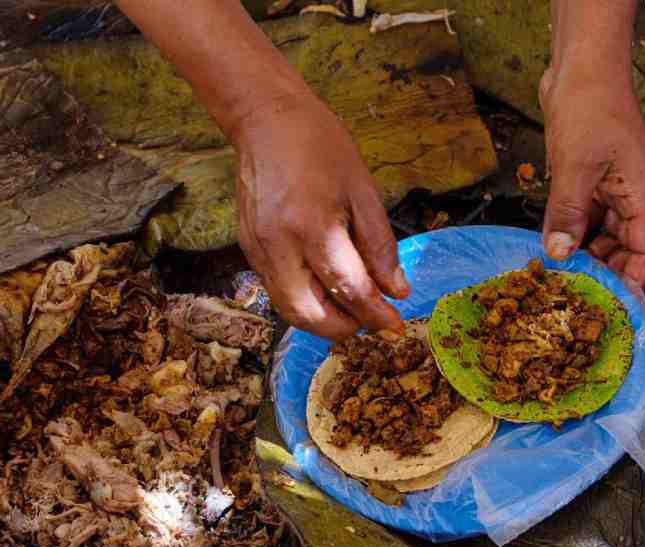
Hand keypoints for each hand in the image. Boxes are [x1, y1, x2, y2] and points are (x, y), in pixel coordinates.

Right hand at [232, 95, 409, 339]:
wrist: (266, 120)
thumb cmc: (321, 146)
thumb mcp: (363, 190)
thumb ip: (380, 245)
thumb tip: (396, 290)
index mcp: (313, 227)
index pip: (349, 290)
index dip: (376, 314)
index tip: (395, 325)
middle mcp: (279, 246)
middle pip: (311, 315)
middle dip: (345, 328)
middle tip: (371, 320)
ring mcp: (258, 250)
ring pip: (290, 310)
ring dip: (323, 321)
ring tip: (351, 310)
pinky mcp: (248, 250)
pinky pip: (277, 291)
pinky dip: (304, 301)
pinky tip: (325, 289)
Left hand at [539, 67, 644, 289]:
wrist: (580, 66)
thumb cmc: (590, 106)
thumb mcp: (575, 166)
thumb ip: (568, 212)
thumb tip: (561, 254)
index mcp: (642, 192)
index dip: (635, 279)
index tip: (617, 306)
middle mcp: (632, 192)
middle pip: (627, 245)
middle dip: (606, 270)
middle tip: (580, 296)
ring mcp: (611, 184)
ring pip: (603, 231)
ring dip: (585, 252)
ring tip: (563, 276)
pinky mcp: (591, 176)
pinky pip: (584, 212)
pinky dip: (570, 229)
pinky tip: (551, 244)